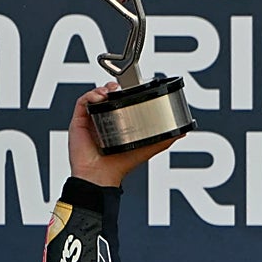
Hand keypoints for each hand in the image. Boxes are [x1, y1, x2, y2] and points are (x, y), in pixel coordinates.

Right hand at [68, 84, 182, 186]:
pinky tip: (100, 97)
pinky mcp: (79, 121)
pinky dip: (91, 95)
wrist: (101, 175)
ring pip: (94, 96)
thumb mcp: (147, 148)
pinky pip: (83, 103)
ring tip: (110, 91)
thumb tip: (182, 132)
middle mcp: (104, 120)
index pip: (120, 103)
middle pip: (106, 97)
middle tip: (120, 87)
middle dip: (113, 88)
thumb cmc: (121, 165)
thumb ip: (163, 140)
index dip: (125, 93)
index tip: (132, 87)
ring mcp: (91, 120)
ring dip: (102, 89)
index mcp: (118, 124)